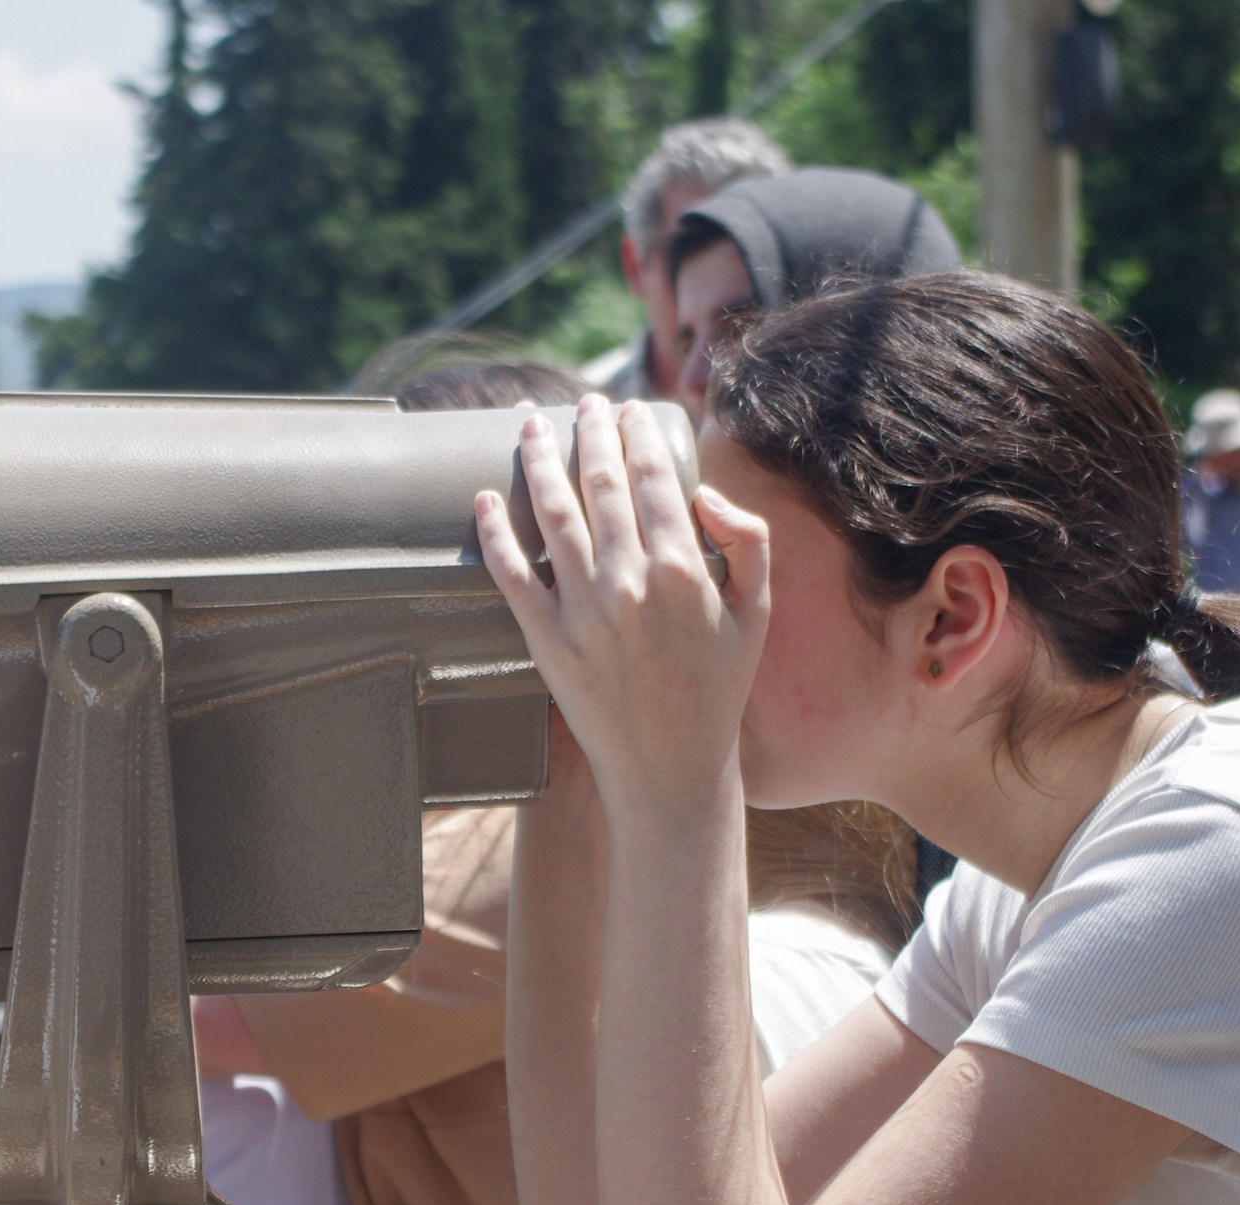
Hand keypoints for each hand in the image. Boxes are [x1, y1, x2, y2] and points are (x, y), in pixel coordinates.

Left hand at [478, 396, 767, 834]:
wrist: (669, 765)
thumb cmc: (718, 686)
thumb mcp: (757, 612)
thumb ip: (747, 542)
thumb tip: (702, 492)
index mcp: (682, 567)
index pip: (653, 476)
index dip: (637, 432)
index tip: (629, 408)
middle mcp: (628, 581)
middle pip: (599, 481)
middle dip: (589, 430)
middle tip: (584, 404)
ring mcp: (582, 611)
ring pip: (550, 512)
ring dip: (536, 458)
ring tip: (529, 424)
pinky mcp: (544, 640)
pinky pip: (510, 574)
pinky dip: (492, 531)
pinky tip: (483, 497)